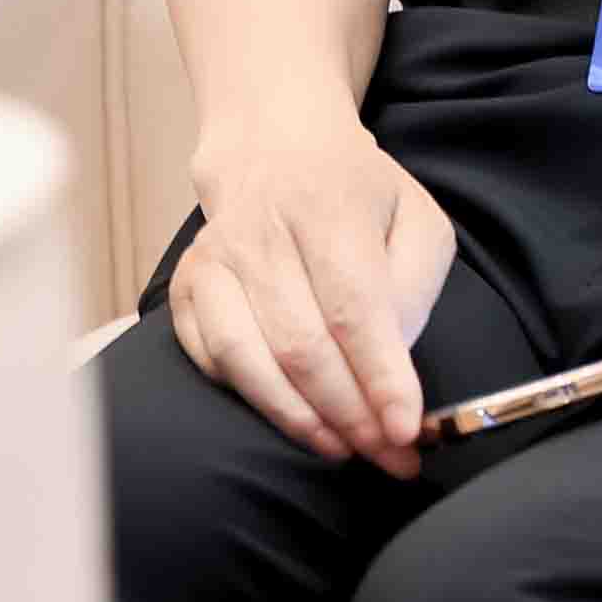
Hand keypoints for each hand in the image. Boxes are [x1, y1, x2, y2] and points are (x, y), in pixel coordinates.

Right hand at [168, 118, 457, 480]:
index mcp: (328, 206)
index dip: (380, 376)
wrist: (272, 145)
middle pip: (302, 345)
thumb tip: (393, 357)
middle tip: (389, 455)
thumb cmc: (356, 193)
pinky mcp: (185, 287)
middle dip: (350, 415)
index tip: (407, 428)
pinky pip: (213, 361)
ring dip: (300, 420)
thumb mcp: (416, 218)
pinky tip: (297, 416)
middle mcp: (261, 232)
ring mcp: (213, 260)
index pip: (354, 306)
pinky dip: (255, 400)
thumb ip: (415, 285)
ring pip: (249, 361)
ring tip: (345, 449)